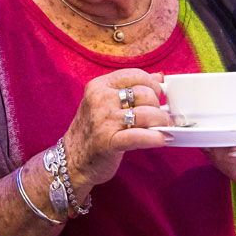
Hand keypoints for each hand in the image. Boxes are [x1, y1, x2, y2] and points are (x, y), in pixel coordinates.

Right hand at [63, 69, 174, 195]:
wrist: (72, 160)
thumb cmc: (93, 131)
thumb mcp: (105, 103)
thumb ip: (130, 88)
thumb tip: (159, 78)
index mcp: (99, 86)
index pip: (135, 75)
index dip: (152, 85)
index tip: (156, 96)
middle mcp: (100, 100)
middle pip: (144, 93)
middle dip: (158, 105)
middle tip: (159, 116)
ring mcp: (104, 121)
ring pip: (146, 113)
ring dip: (161, 122)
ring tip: (163, 128)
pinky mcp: (109, 142)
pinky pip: (140, 136)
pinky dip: (156, 138)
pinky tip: (162, 139)